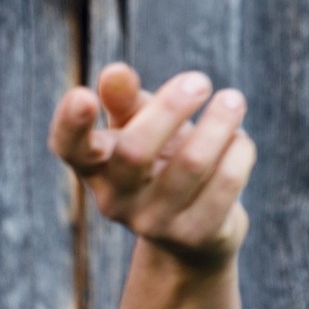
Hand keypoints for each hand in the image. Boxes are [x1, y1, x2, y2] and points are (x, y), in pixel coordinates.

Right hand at [46, 62, 256, 269]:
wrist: (194, 235)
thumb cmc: (161, 162)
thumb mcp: (140, 127)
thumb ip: (126, 100)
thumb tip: (115, 72)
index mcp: (94, 167)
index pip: (69, 148)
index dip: (70, 124)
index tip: (83, 95)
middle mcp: (116, 201)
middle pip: (135, 150)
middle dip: (171, 108)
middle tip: (200, 80)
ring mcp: (154, 224)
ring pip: (190, 164)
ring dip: (218, 123)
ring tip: (233, 100)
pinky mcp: (196, 236)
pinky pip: (225, 183)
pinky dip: (239, 151)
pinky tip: (240, 140)